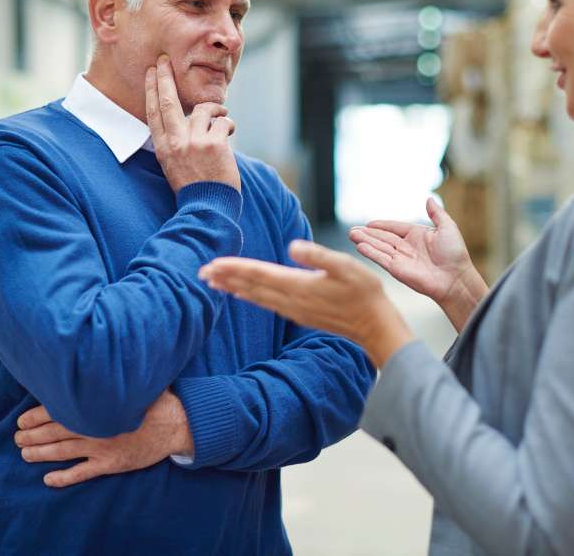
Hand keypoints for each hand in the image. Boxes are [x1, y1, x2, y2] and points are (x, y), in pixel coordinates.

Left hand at [14, 390, 192, 487]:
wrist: (177, 424)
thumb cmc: (155, 399)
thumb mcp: (132, 381)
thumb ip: (110, 376)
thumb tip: (95, 357)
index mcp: (97, 406)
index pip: (58, 410)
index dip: (36, 416)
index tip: (21, 420)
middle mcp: (94, 427)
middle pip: (55, 432)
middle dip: (32, 436)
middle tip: (16, 438)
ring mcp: (101, 447)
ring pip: (62, 452)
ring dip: (40, 454)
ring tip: (25, 454)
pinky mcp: (110, 464)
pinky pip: (81, 473)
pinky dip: (63, 478)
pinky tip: (48, 479)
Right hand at [146, 54, 239, 191]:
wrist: (208, 207)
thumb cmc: (194, 187)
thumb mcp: (174, 165)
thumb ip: (175, 142)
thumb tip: (184, 119)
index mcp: (163, 148)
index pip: (154, 112)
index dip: (152, 90)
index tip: (152, 72)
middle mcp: (176, 142)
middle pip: (168, 102)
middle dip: (166, 77)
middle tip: (164, 59)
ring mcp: (194, 142)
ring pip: (202, 109)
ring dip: (215, 110)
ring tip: (221, 116)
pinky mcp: (214, 143)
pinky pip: (223, 122)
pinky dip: (229, 124)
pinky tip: (230, 132)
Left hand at [199, 240, 414, 366]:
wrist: (374, 327)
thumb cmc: (364, 293)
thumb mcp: (346, 267)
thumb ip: (318, 256)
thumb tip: (293, 246)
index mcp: (298, 285)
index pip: (259, 274)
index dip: (235, 268)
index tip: (212, 264)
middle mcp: (291, 300)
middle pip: (251, 286)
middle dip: (226, 278)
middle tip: (200, 272)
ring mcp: (294, 309)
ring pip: (256, 296)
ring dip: (233, 288)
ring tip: (212, 282)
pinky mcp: (299, 314)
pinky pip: (266, 303)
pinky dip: (249, 297)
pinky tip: (242, 294)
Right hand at [349, 198, 486, 331]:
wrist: (455, 278)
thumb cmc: (455, 254)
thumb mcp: (447, 227)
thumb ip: (436, 213)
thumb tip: (429, 198)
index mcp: (417, 235)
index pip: (395, 228)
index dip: (382, 225)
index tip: (369, 223)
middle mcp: (407, 247)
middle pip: (383, 238)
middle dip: (368, 234)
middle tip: (352, 230)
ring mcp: (401, 259)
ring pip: (379, 247)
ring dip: (365, 241)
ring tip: (351, 235)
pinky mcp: (397, 270)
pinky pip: (381, 258)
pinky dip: (370, 252)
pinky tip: (360, 246)